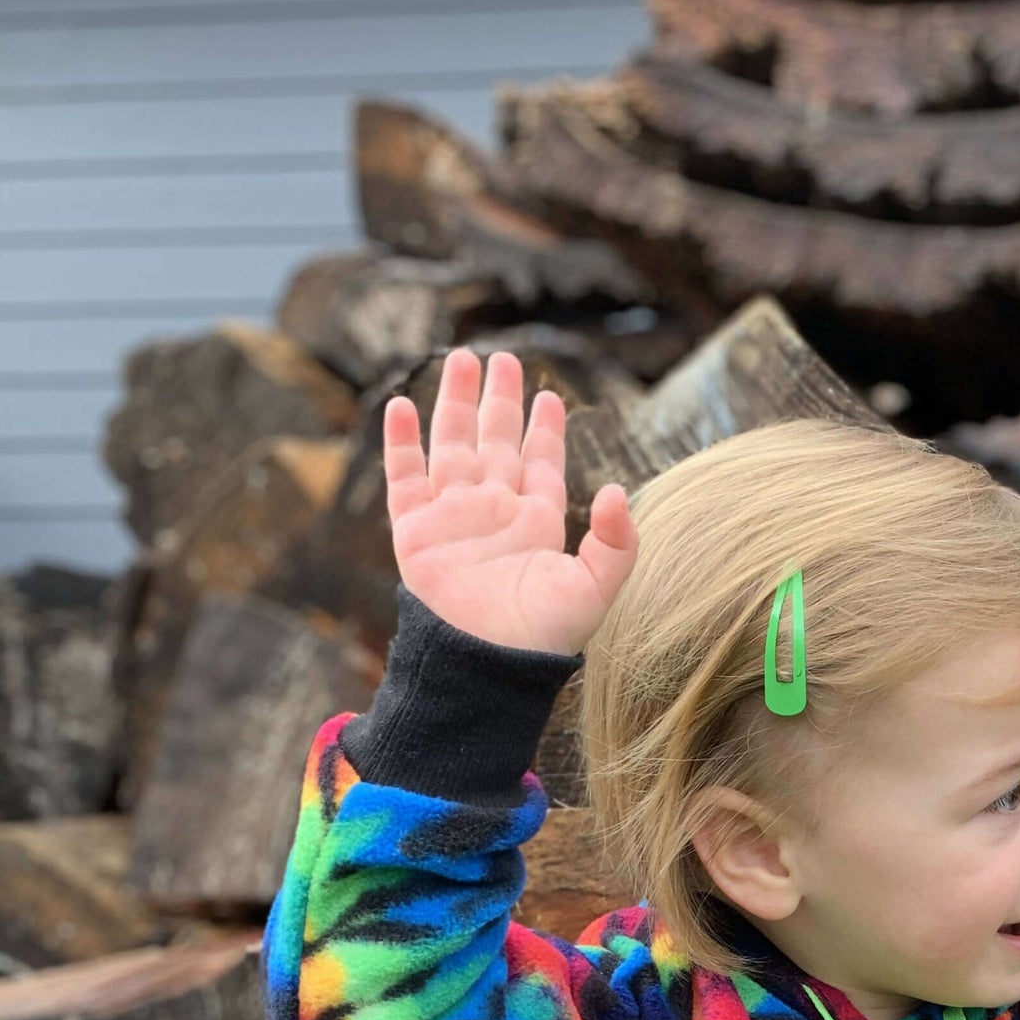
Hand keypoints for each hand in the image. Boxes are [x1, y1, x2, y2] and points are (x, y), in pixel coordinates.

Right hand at [384, 347, 637, 652]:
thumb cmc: (543, 634)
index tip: (549, 396)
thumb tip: (617, 489)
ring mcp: (453, 516)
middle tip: (503, 358)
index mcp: (537, 523)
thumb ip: (616, 541)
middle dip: (500, 401)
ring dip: (456, 403)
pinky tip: (403, 405)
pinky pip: (405, 475)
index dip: (545, 430)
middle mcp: (494, 511)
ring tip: (460, 360)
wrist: (487, 661)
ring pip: (453, 445)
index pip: (541, 463)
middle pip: (496, 441)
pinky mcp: (415, 528)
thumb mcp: (596, 588)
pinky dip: (401, 440)